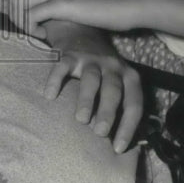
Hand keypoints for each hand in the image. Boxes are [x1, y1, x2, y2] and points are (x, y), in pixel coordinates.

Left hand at [8, 0, 139, 37]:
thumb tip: (57, 10)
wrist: (129, 4)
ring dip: (20, 20)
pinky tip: (44, 36)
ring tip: (36, 33)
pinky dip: (31, 28)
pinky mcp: (61, 4)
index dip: (18, 2)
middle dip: (15, 12)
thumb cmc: (111, 4)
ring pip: (17, 2)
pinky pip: (30, 15)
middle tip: (29, 28)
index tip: (30, 19)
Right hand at [44, 22, 142, 153]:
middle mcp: (113, 68)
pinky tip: (49, 95)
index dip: (128, 126)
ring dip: (87, 99)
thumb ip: (122, 108)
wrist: (85, 34)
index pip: (134, 104)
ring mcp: (92, 60)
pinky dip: (56, 80)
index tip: (118, 148)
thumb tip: (123, 146)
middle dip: (108, 112)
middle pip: (114, 90)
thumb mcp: (119, 84)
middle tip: (100, 133)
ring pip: (91, 79)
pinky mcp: (70, 55)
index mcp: (129, 78)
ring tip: (80, 119)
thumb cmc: (104, 71)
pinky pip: (63, 66)